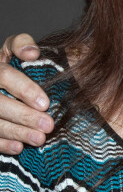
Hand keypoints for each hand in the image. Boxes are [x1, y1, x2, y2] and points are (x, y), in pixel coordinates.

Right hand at [0, 34, 53, 153]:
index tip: (45, 103)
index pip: (5, 76)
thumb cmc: (10, 60)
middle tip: (48, 125)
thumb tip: (33, 53)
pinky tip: (19, 147)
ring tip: (40, 139)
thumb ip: (22, 43)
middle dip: (25, 116)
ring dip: (17, 133)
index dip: (25, 90)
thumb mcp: (12, 46)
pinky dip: (2, 144)